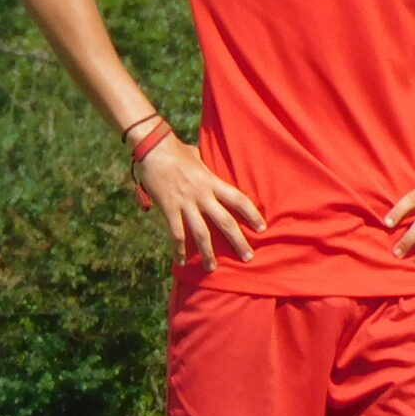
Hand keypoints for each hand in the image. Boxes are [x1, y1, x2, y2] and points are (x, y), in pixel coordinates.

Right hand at [133, 135, 263, 270]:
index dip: (252, 214)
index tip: (262, 228)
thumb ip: (206, 168)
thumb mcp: (197, 157)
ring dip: (208, 253)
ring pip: (201, 233)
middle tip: (248, 258)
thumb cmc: (175, 149)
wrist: (152, 147)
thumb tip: (208, 169)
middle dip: (238, 242)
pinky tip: (181, 261)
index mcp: (211, 181)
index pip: (238, 200)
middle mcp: (202, 194)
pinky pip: (175, 233)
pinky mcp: (168, 207)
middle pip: (225, 222)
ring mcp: (184, 203)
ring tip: (213, 268)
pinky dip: (178, 249)